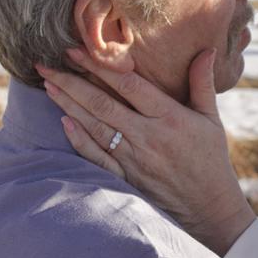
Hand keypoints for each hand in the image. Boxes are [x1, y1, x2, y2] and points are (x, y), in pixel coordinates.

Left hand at [36, 51, 254, 255]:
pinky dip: (79, 140)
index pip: (128, 85)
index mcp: (170, 117)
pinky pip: (98, 157)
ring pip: (95, 127)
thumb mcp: (211, 120)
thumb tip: (207, 50)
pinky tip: (63, 122)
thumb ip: (203, 84)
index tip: (75, 50)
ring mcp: (135, 159)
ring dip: (68, 105)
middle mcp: (149, 137)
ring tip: (48, 85)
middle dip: (71, 82)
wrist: (209, 208)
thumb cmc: (211, 160)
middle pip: (103, 104)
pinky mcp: (127, 178)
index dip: (100, 65)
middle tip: (45, 65)